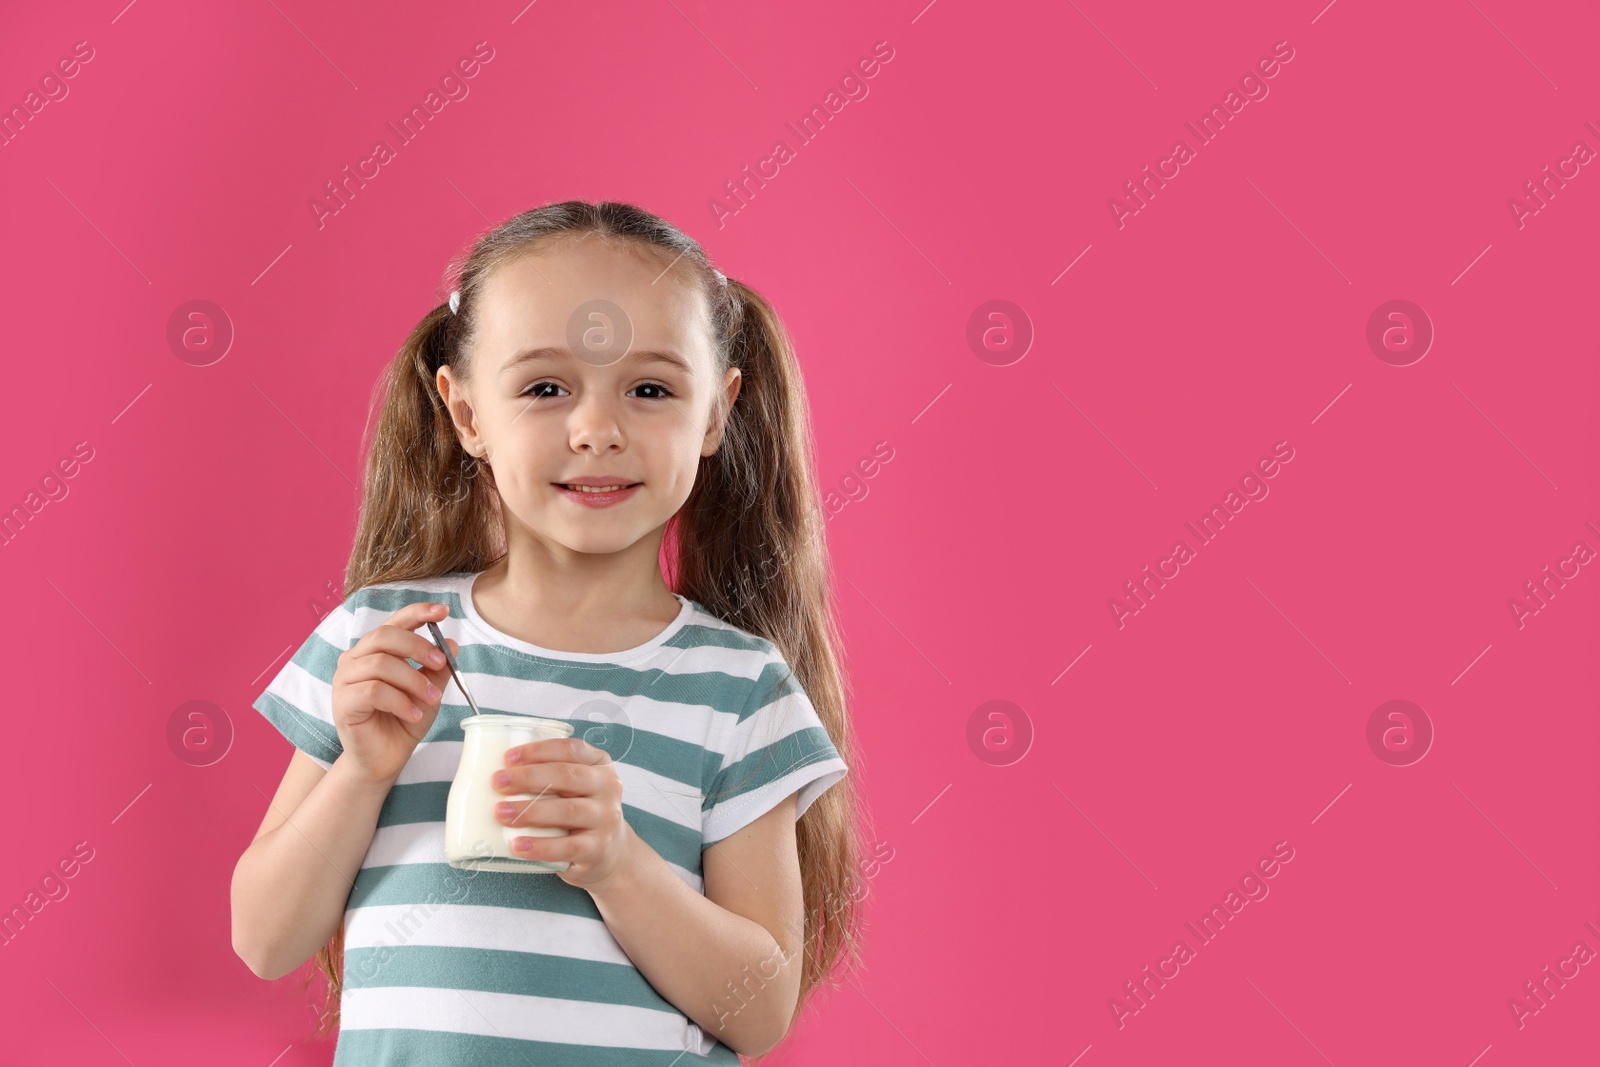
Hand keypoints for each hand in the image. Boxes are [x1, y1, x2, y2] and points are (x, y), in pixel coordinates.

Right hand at [331, 602, 458, 784]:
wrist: (385, 759)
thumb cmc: (403, 722)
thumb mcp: (429, 692)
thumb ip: (437, 669)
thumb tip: (452, 644)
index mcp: (374, 650)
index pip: (394, 622)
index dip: (418, 612)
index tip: (443, 611)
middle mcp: (355, 659)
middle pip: (384, 636)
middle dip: (418, 647)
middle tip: (441, 663)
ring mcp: (344, 680)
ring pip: (380, 664)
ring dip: (413, 681)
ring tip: (431, 699)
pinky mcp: (342, 703)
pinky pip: (373, 691)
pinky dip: (400, 701)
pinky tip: (413, 714)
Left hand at [491, 736, 630, 888]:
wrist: (610, 852)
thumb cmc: (579, 811)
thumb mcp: (575, 787)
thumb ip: (549, 775)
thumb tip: (492, 770)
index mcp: (599, 765)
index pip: (570, 749)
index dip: (538, 751)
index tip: (507, 758)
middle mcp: (607, 788)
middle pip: (567, 776)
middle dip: (528, 777)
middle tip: (497, 782)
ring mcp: (605, 819)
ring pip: (567, 811)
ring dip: (530, 811)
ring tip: (500, 813)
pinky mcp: (597, 849)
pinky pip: (568, 847)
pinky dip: (541, 846)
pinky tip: (518, 845)